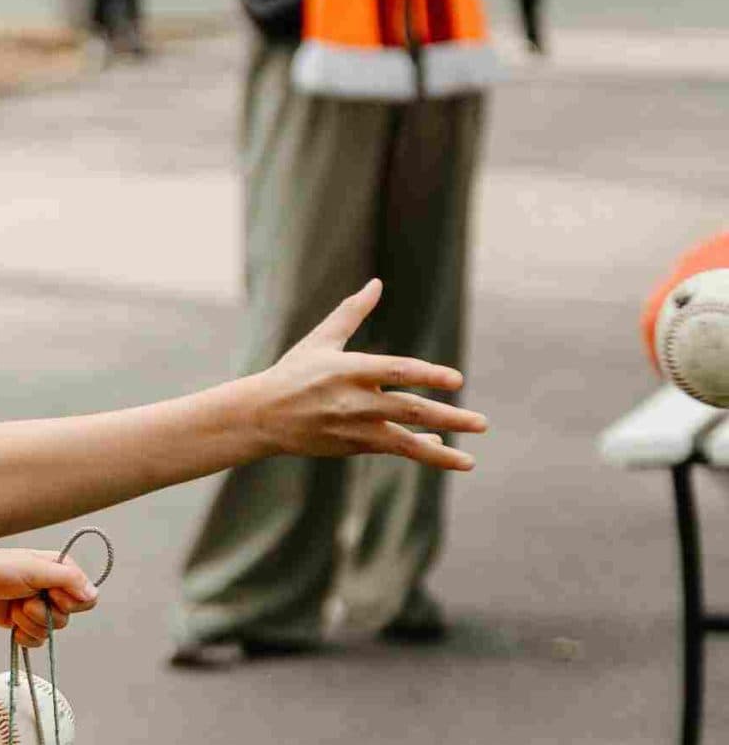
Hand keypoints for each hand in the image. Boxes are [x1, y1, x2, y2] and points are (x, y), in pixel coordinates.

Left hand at [0, 545, 99, 646]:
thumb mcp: (34, 569)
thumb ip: (68, 580)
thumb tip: (93, 595)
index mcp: (61, 571)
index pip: (86, 599)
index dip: (68, 602)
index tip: (49, 592)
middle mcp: (53, 589)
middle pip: (67, 618)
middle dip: (42, 613)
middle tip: (24, 598)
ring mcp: (38, 607)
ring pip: (50, 631)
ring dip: (29, 622)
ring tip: (13, 606)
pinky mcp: (23, 622)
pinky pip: (36, 640)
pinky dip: (23, 635)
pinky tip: (12, 623)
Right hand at [254, 279, 486, 471]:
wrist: (262, 416)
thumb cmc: (293, 373)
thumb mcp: (321, 340)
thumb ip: (351, 313)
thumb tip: (376, 283)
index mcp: (350, 370)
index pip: (397, 371)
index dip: (428, 375)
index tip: (457, 380)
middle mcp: (354, 401)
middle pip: (410, 409)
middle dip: (448, 417)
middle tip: (481, 423)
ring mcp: (354, 427)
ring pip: (404, 441)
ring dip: (440, 452)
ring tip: (470, 461)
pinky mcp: (351, 446)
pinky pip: (392, 448)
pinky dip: (419, 449)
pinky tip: (442, 449)